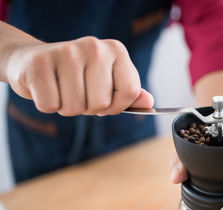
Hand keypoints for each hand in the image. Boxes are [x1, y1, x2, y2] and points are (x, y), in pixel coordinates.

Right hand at [5, 36, 152, 115]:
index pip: (130, 92)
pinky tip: (47, 88)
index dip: (117, 106)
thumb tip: (149, 103)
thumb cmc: (76, 76)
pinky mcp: (38, 64)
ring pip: (76, 107)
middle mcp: (93, 47)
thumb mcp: (108, 80)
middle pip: (102, 104)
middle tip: (78, 93)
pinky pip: (50, 105)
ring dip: (67, 108)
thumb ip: (129, 92)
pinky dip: (48, 105)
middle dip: (89, 108)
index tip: (105, 101)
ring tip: (62, 90)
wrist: (32, 59)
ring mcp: (65, 53)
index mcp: (116, 50)